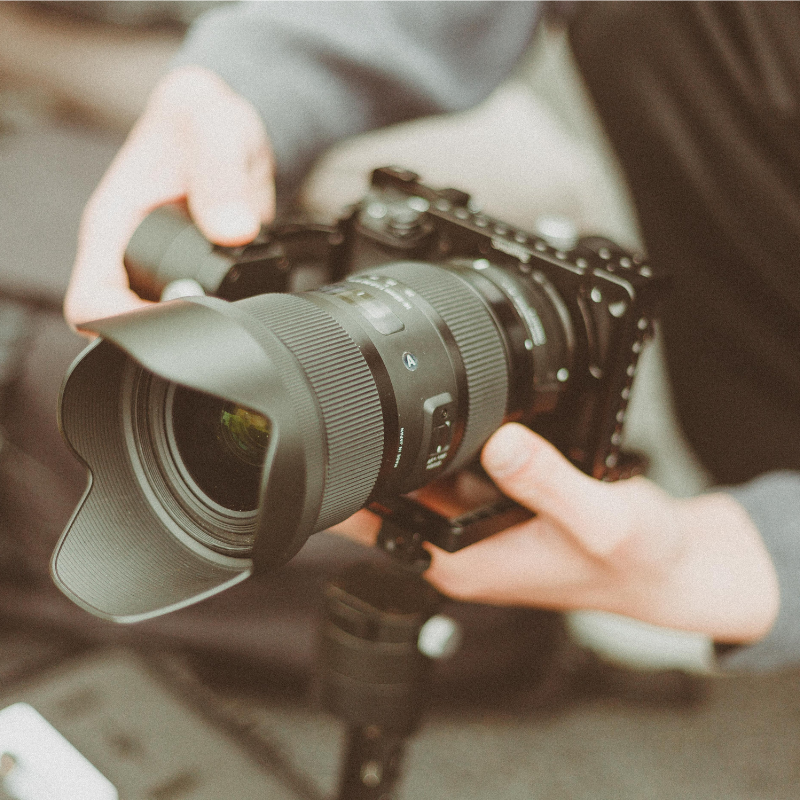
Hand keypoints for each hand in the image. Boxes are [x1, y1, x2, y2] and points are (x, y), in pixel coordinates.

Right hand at [64, 65, 274, 330]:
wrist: (224, 125)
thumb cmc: (205, 118)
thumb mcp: (215, 125)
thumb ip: (221, 171)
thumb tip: (232, 230)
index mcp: (114, 225)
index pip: (91, 301)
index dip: (123, 327)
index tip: (170, 328)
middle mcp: (130, 255)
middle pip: (128, 324)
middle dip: (169, 333)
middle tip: (216, 323)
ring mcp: (159, 271)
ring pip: (165, 322)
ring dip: (197, 324)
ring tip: (234, 311)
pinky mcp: (192, 276)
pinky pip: (198, 310)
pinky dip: (222, 313)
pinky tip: (246, 302)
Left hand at [335, 423, 778, 643]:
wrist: (667, 566)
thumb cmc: (640, 561)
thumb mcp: (602, 519)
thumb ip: (550, 483)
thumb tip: (500, 442)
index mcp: (465, 561)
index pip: (378, 525)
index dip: (345, 485)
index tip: (326, 439)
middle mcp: (460, 546)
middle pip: (388, 494)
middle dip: (372, 449)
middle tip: (359, 390)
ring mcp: (475, 525)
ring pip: (420, 476)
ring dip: (412, 441)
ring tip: (403, 389)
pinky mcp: (495, 505)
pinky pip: (455, 468)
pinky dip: (450, 441)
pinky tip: (458, 409)